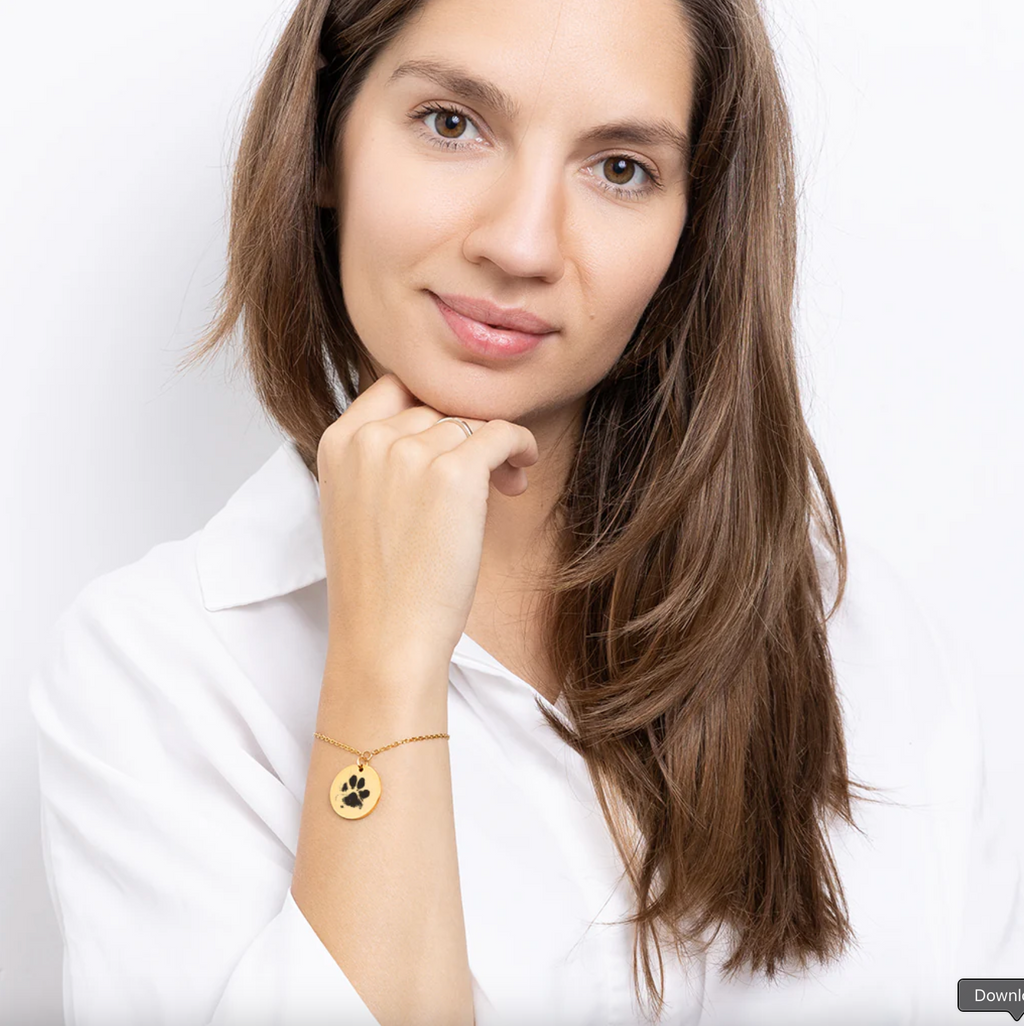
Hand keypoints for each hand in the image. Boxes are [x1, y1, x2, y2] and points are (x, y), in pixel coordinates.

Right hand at [316, 373, 538, 690]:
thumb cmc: (377, 588)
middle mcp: (369, 439)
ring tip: (503, 489)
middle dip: (462, 438)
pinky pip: (503, 433)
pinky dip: (521, 446)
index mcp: (337, 444)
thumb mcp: (356, 507)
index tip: (448, 445)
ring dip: (493, 451)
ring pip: (469, 424)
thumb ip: (380, 462)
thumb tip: (438, 433)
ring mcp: (409, 452)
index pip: (393, 389)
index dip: (428, 412)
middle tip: (484, 479)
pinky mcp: (454, 472)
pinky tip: (523, 470)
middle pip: (435, 410)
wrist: (386, 638)